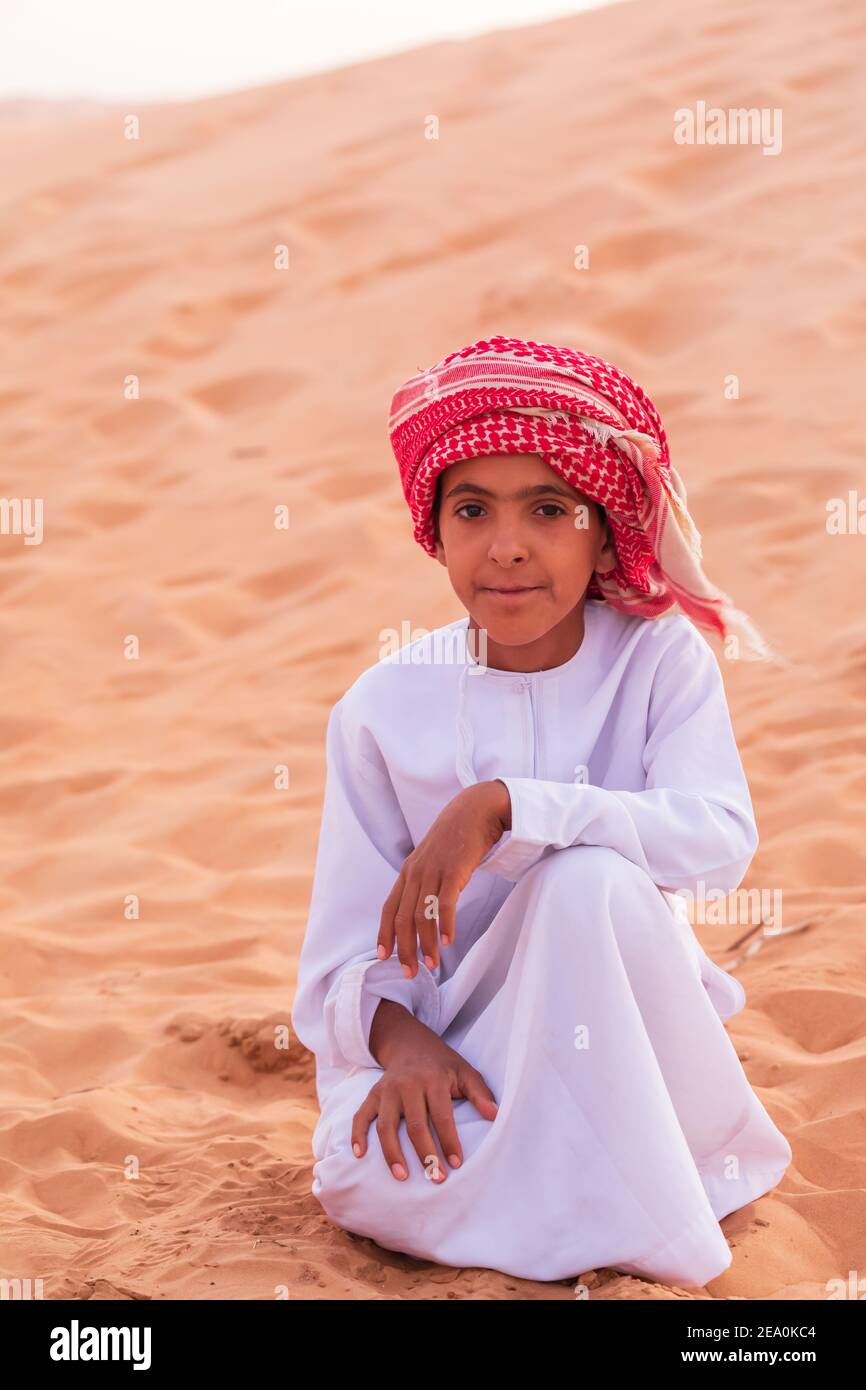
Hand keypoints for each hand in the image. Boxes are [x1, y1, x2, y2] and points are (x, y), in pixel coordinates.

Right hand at [351, 1008, 498, 1181]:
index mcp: (433, 1080)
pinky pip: (361, 1116)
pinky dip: (357, 1134)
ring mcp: (387, 1090)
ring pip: (386, 1125)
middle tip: (435, 1179)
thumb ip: (480, 1093)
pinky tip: (360, 1155)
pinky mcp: (372, 1095)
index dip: (449, 1141)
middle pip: (415, 1125)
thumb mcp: (465, 1072)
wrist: (411, 1044)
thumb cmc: (442, 1065)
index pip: (442, 1116)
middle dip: (425, 1155)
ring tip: (402, 1177)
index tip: (456, 1164)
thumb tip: (496, 1116)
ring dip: (392, 1153)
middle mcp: (407, 1085)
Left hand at [376, 779, 510, 978]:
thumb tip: (422, 910)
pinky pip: (445, 902)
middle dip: (405, 949)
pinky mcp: (454, 869)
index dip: (385, 934)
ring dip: (426, 944)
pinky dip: (445, 924)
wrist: (476, 809)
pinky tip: (448, 941)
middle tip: (410, 973)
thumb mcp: (432, 859)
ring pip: (423, 914)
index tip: (384, 957)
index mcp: (408, 872)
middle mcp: (415, 872)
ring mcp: (434, 870)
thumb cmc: (456, 838)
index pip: (389, 908)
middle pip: (403, 918)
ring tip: (433, 965)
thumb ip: (425, 882)